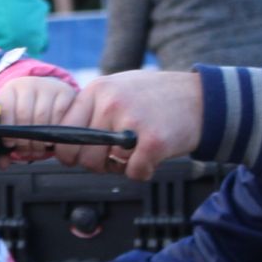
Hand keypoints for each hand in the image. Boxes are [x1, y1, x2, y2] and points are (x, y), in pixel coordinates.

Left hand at [0, 76, 77, 165]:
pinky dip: (55, 131)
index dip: (7, 129)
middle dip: (24, 139)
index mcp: (10, 89)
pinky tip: (51, 139)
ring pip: (42, 117)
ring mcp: (48, 87)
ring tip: (38, 148)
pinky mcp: (65, 92)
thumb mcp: (13, 120)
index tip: (9, 144)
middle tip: (26, 150)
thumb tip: (3, 164)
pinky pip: (59, 116)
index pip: (5, 108)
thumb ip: (5, 141)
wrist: (48, 91)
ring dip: (40, 138)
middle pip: (24, 114)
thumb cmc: (27, 110)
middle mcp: (28, 84)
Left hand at [56, 70, 201, 178]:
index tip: (79, 155)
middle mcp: (110, 103)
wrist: (200, 98)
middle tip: (113, 157)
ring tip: (135, 152)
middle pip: (81, 155)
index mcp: (98, 90)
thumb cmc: (156, 97)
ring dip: (119, 167)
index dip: (68, 152)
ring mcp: (132, 122)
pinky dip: (143, 171)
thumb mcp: (118, 88)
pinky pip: (133, 173)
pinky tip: (153, 156)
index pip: (63, 132)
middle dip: (95, 164)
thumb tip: (61, 140)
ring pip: (104, 166)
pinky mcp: (153, 142)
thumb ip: (91, 108)